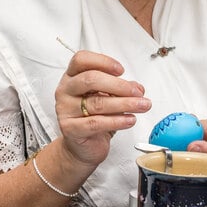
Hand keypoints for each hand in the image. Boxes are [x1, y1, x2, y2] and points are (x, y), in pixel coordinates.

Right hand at [55, 50, 149, 167]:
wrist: (82, 146)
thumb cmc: (92, 118)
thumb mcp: (107, 98)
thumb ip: (120, 89)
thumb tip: (137, 87)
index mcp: (71, 77)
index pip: (81, 60)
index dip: (102, 61)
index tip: (120, 70)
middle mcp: (66, 90)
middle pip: (90, 79)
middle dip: (119, 85)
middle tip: (136, 92)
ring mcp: (65, 110)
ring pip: (97, 103)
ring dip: (125, 104)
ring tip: (141, 106)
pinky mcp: (70, 129)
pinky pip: (96, 123)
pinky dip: (117, 121)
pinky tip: (130, 120)